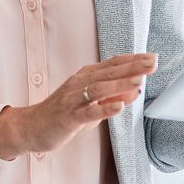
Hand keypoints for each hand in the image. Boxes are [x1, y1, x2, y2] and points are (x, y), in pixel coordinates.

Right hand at [0, 54, 157, 160]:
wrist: (30, 126)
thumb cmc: (62, 114)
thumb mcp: (91, 104)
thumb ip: (112, 97)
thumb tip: (137, 90)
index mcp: (85, 77)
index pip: (112, 64)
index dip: (133, 60)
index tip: (152, 57)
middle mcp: (79, 83)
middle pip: (108, 72)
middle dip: (132, 67)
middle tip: (153, 62)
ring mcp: (73, 99)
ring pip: (99, 89)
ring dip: (120, 84)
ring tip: (139, 81)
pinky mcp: (68, 117)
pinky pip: (88, 112)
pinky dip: (104, 108)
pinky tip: (119, 106)